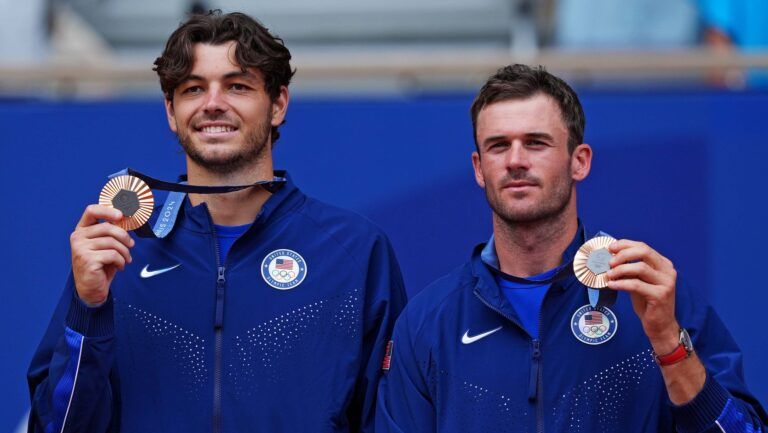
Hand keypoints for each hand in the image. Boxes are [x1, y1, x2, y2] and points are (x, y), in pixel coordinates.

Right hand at [70, 205, 134, 305]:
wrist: (92, 288)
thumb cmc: (101, 264)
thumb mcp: (106, 245)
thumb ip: (111, 232)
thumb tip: (126, 219)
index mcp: (82, 230)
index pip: (91, 211)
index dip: (108, 210)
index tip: (121, 215)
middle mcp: (78, 237)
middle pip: (108, 228)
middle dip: (124, 237)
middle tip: (131, 245)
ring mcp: (80, 248)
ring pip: (112, 242)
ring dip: (125, 252)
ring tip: (126, 259)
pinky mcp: (87, 260)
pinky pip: (113, 254)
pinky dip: (121, 261)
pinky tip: (120, 266)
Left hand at [605, 240, 679, 354]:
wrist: (660, 325)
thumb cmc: (648, 302)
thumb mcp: (638, 282)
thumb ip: (630, 270)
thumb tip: (610, 258)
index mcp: (663, 264)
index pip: (643, 246)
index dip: (625, 244)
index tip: (610, 248)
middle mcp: (667, 270)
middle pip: (644, 252)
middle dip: (623, 254)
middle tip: (609, 262)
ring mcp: (666, 282)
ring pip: (640, 267)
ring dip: (620, 270)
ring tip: (609, 275)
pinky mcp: (660, 295)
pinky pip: (636, 284)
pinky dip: (621, 283)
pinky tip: (612, 285)